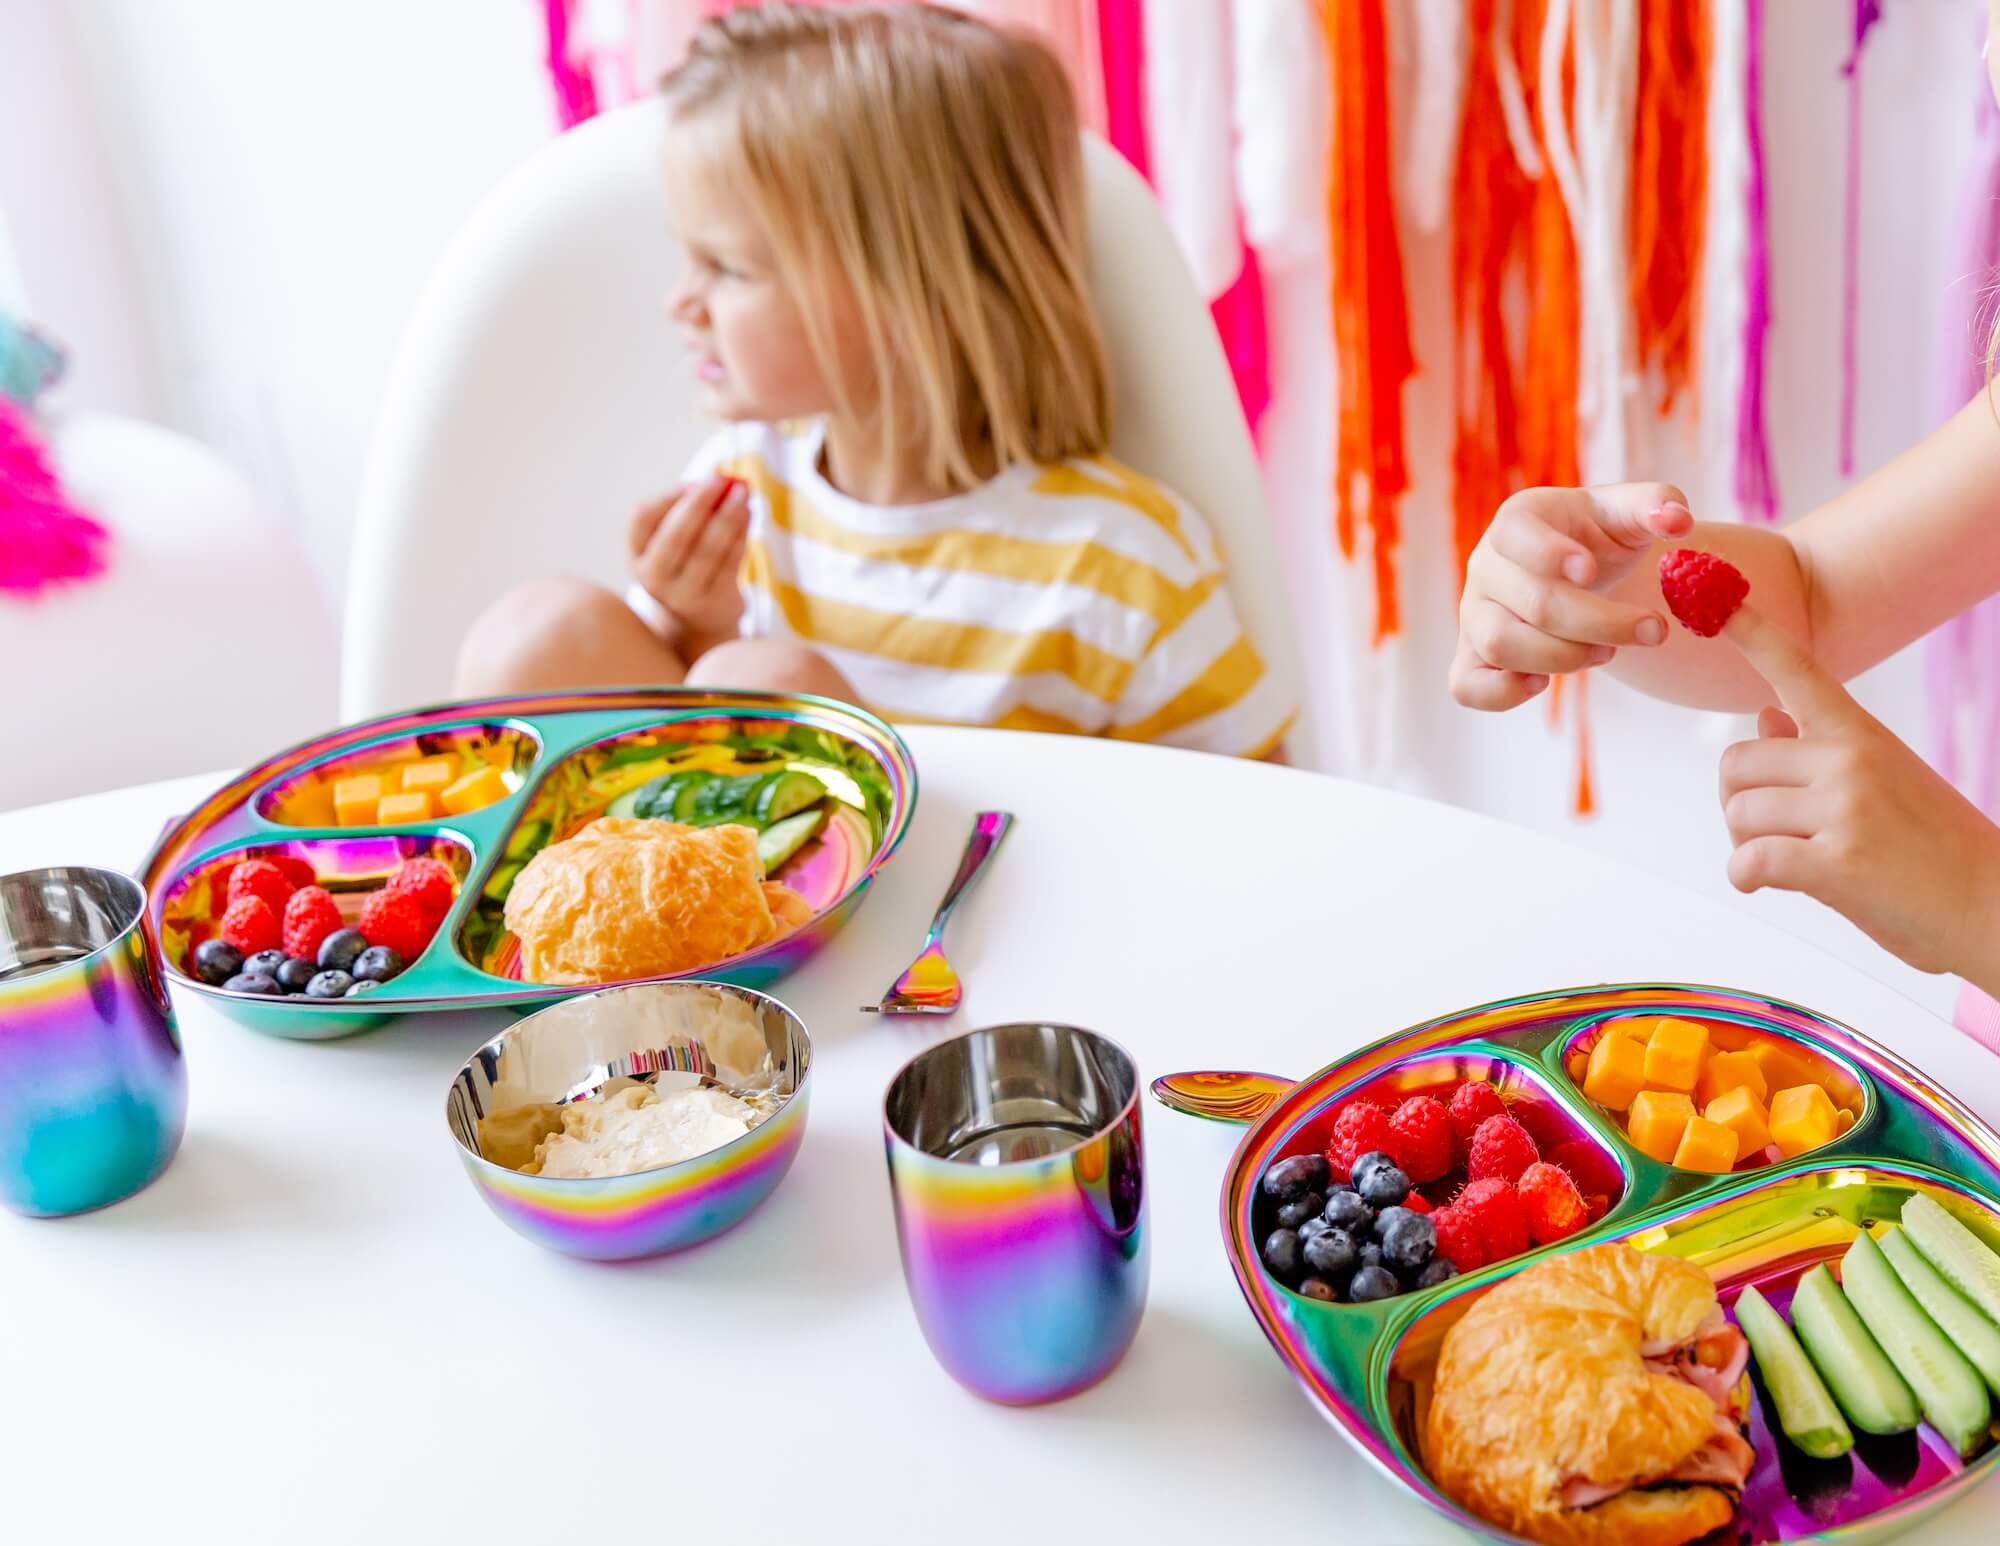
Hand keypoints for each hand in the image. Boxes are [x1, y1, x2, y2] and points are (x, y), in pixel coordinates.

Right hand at [628, 476, 749, 654]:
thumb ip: (690, 511)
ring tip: (743, 493)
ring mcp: (682, 595)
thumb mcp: (676, 541)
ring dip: (728, 516)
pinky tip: (748, 514)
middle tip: (722, 478)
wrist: (698, 620)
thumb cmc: (686, 565)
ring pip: (707, 549)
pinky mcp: (712, 603)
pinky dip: (741, 535)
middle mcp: (653, 578)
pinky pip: (729, 563)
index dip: (668, 498)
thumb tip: (723, 482)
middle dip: (700, 503)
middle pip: (675, 535)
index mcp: (638, 555)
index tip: (694, 482)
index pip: (642, 519)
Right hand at [1451, 482, 1693, 709]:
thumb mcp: (1629, 512)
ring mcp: (1474, 614)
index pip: (1515, 535)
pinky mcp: (1472, 656)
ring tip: (1608, 652)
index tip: (1590, 571)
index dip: (1550, 555)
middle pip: (1532, 603)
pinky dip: (1502, 693)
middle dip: (1600, 623)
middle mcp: (1486, 566)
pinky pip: (1467, 686)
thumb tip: (1677, 521)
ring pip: (1502, 645)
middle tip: (1653, 630)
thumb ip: (1658, 504)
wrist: (1576, 572)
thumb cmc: (1599, 537)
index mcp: (1517, 520)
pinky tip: (1543, 683)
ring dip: (1565, 657)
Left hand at [1719, 605, 1999, 977]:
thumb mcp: (1884, 779)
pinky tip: (1763, 885)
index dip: (1752, 634)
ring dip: (1746, 843)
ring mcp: (1845, 808)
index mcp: (1861, 733)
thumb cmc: (1931, 845)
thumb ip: (1818, 748)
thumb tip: (1763, 716)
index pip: (1797, 671)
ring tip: (1786, 863)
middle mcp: (1850, 759)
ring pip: (1738, 812)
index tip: (1717, 597)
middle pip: (1735, 762)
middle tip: (1767, 831)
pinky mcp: (1837, 863)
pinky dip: (1745, 878)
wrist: (1992, 905)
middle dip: (1737, 800)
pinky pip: (1749, 860)